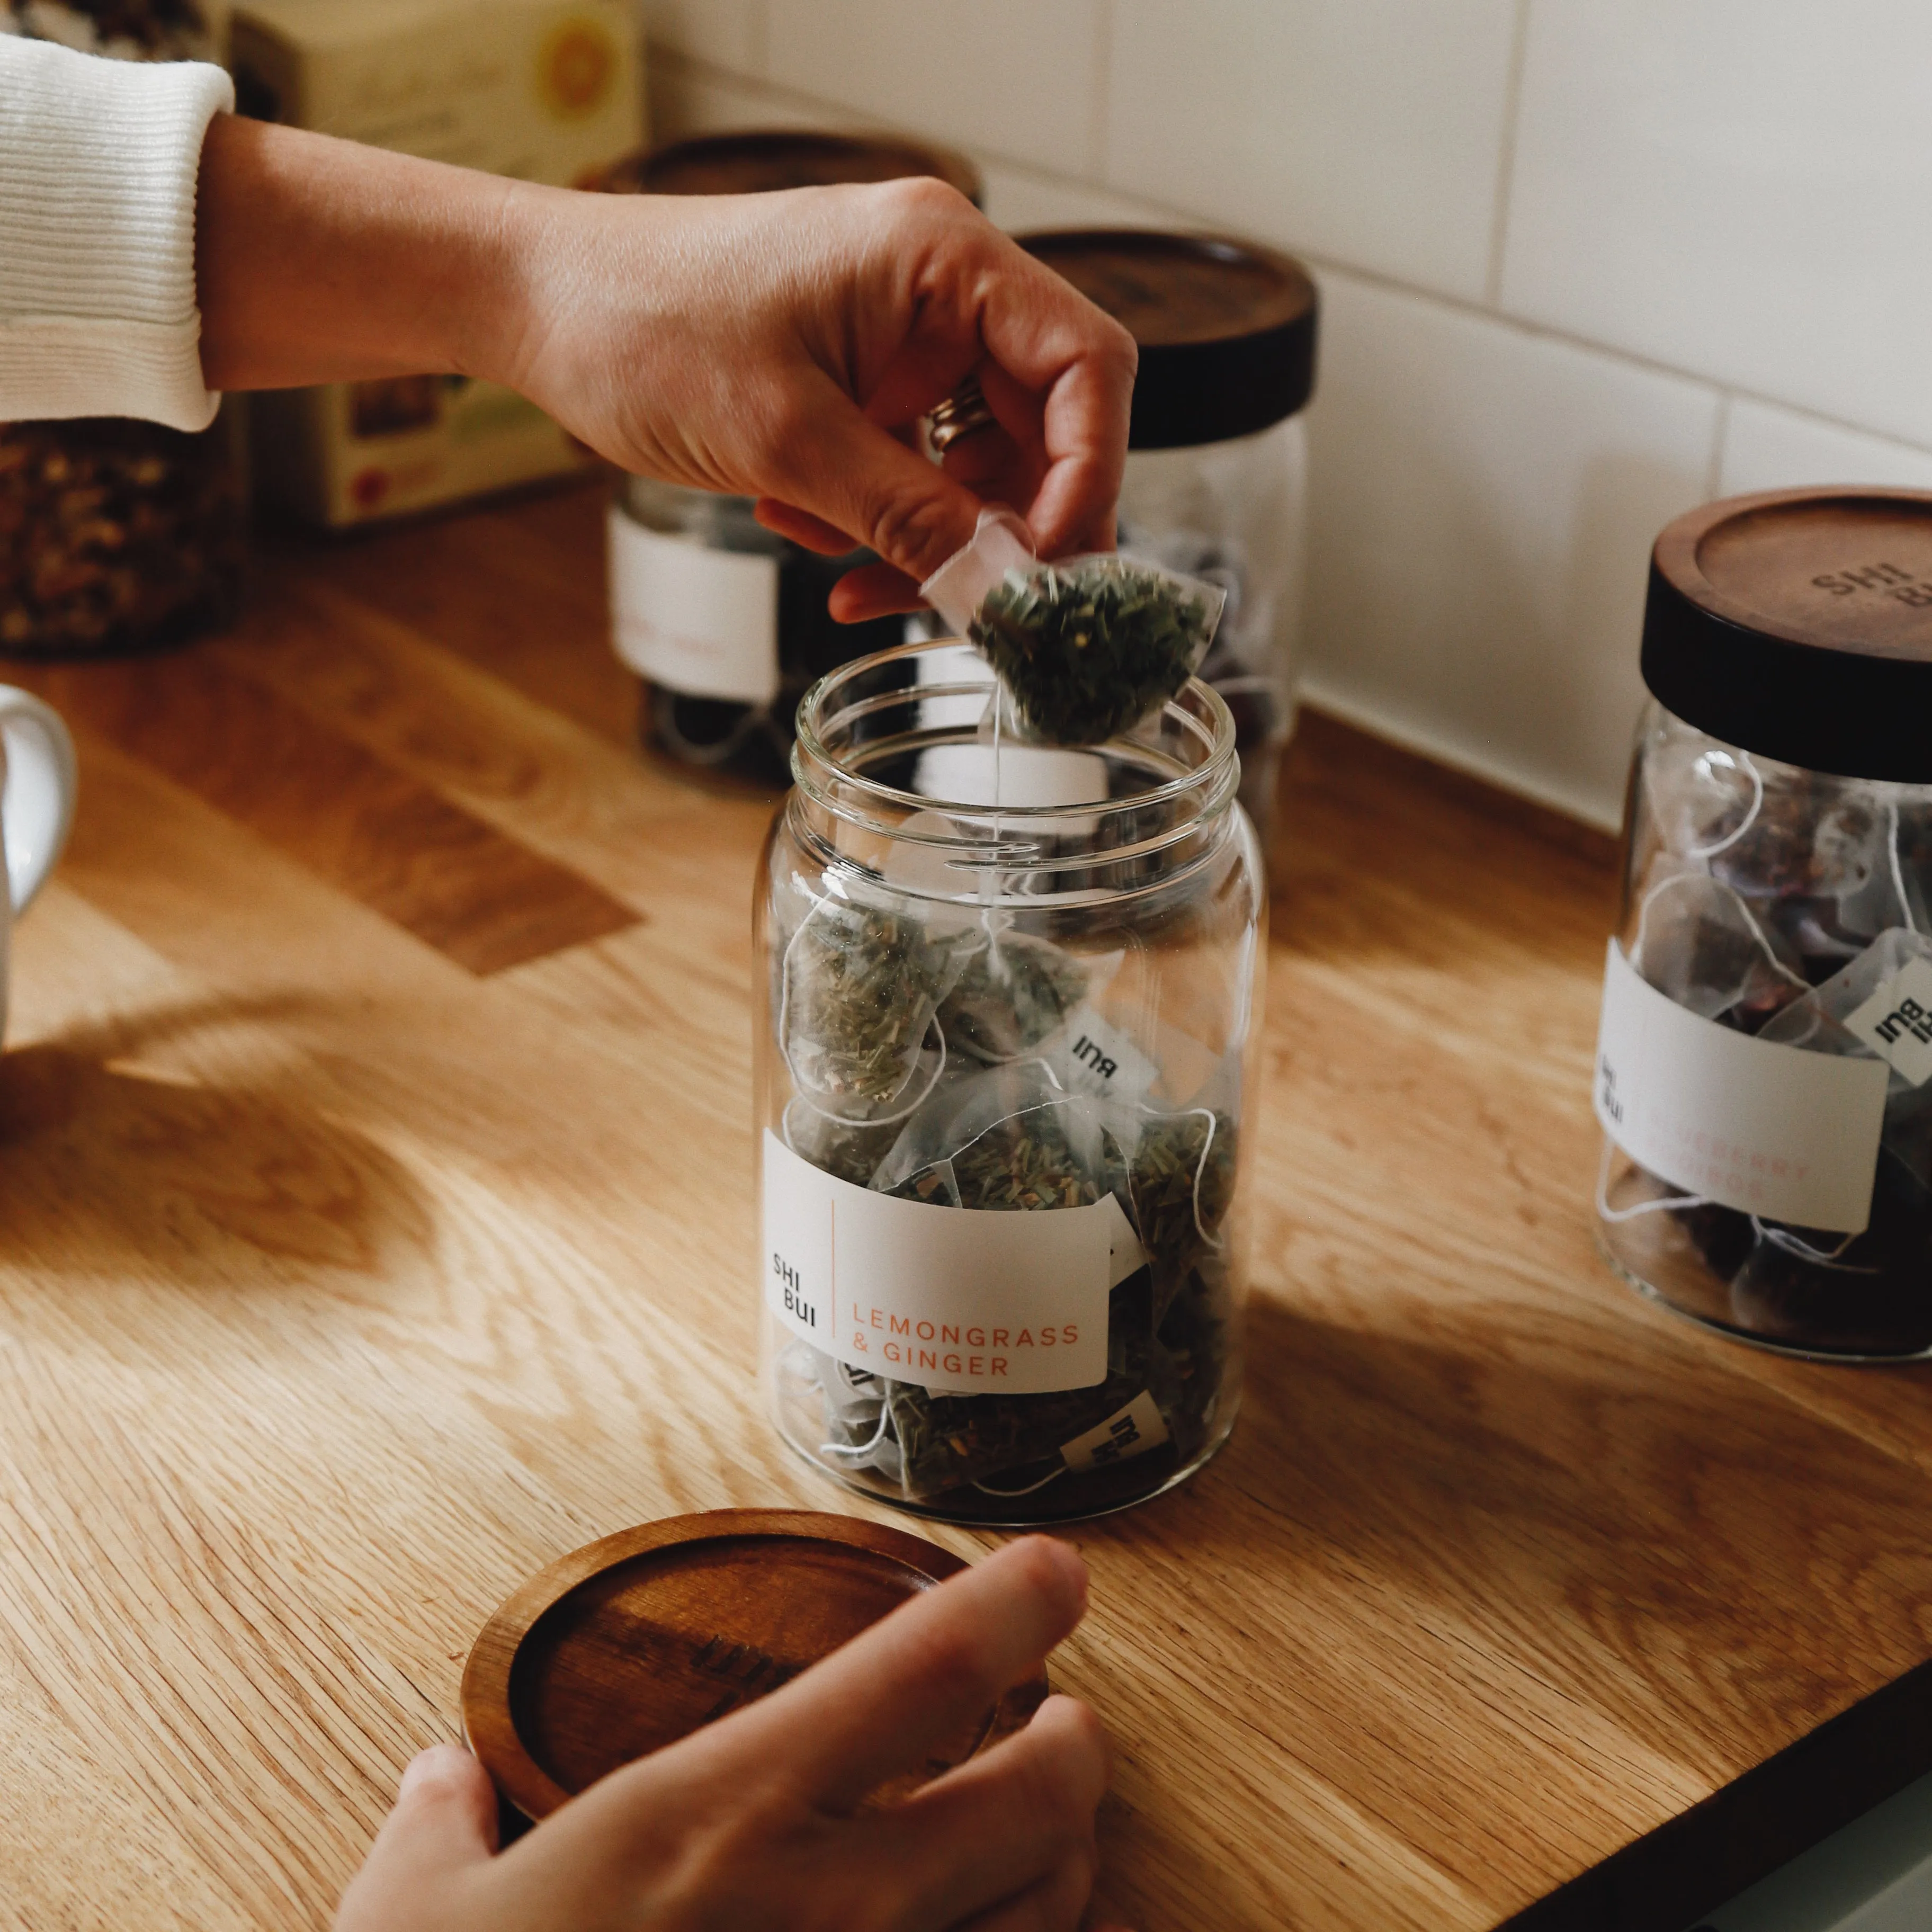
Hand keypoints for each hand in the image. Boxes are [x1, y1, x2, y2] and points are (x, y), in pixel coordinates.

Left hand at [196, 118, 1136, 618]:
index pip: (1086, 369)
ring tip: (846, 579)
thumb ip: (909, 515)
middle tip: (960, 607)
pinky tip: (815, 543)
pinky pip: (914, 470)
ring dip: (926, 540)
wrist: (534, 306)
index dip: (1088, 479)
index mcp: (943, 258)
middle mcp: (939, 289)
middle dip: (997, 530)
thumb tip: (1003, 592)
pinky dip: (880, 524)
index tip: (1045, 573)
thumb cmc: (640, 326)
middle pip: (1041, 429)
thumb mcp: (786, 438)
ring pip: (976, 466)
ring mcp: (902, 336)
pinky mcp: (864, 379)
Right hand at [335, 1537, 1127, 1931]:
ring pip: (1050, 1914)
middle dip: (1072, 1748)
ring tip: (1046, 1837)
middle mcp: (829, 1907)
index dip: (1010, 1602)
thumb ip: (440, 1833)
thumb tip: (439, 1782)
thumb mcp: (414, 1922)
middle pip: (1036, 1795)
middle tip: (1061, 1726)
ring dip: (1065, 1864)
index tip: (1056, 1571)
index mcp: (720, 1815)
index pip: (921, 1668)